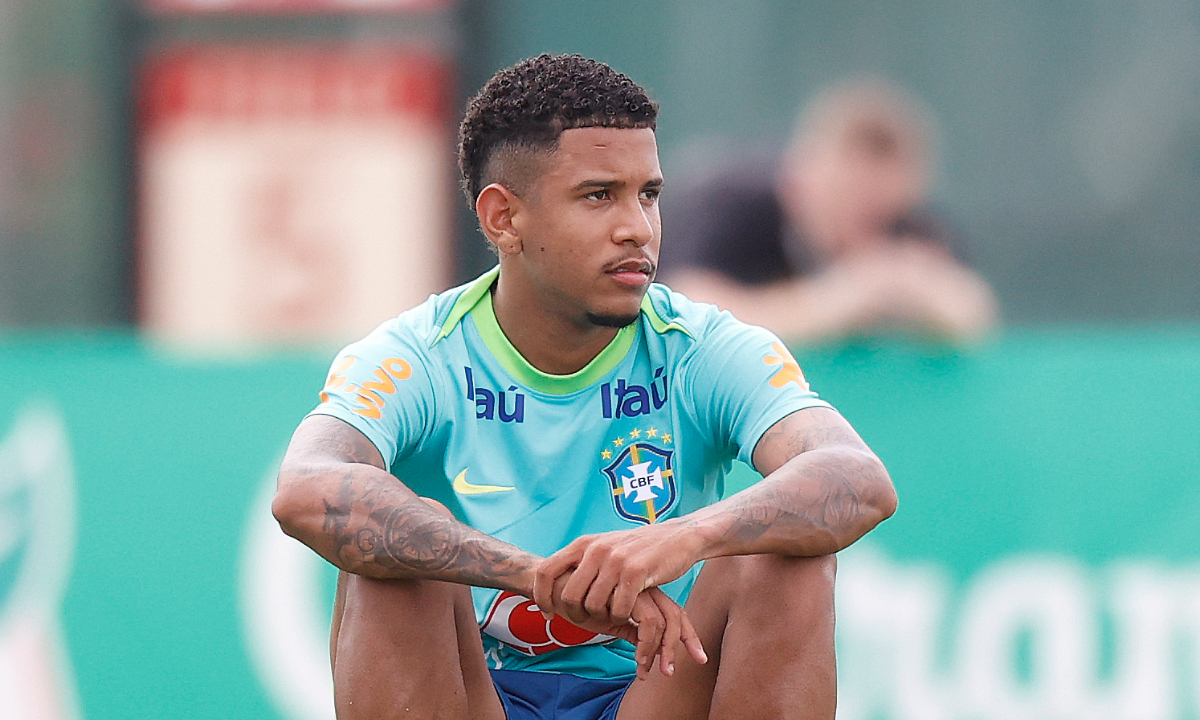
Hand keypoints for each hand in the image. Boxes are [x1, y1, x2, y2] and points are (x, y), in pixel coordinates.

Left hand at [532, 524, 708, 676]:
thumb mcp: (607, 546)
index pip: (546, 570)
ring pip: (593, 605)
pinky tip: (627, 615)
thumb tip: (557, 579)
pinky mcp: (636, 572)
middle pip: (569, 595)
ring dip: (601, 618)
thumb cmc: (640, 548)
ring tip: (611, 616)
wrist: (678, 537)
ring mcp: (615, 560)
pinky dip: (621, 617)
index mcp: (584, 543)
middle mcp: (596, 549)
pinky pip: (618, 608)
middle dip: (575, 615)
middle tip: (586, 623)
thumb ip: (585, 560)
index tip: (547, 612)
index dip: (541, 595)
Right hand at [550, 584, 705, 678]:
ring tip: (647, 671)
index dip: (687, 635)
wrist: (553, 583)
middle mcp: (644, 587)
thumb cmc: (578, 599)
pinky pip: (647, 622)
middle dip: (683, 644)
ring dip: (659, 651)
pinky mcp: (627, 593)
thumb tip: (645, 647)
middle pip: (676, 615)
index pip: (674, 613)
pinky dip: (646, 645)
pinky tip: (637, 659)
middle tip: (670, 672)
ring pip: (663, 621)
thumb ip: (628, 628)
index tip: (699, 657)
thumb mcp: (607, 619)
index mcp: (643, 591)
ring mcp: (636, 588)